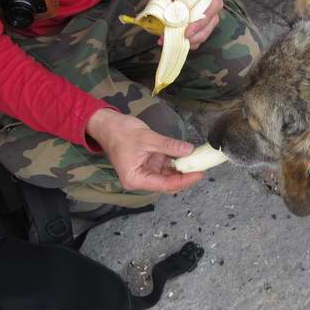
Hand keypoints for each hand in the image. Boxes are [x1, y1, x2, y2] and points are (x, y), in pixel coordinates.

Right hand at [86, 108, 203, 193]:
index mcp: (136, 179)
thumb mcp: (148, 138)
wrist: (107, 124)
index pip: (165, 185)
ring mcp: (145, 171)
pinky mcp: (148, 163)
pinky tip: (188, 156)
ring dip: (182, 169)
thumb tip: (189, 150)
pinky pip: (165, 166)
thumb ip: (169, 146)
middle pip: (168, 183)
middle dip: (185, 176)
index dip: (184, 181)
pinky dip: (176, 161)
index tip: (199, 174)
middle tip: (202, 167)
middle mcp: (140, 179)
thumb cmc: (121, 132)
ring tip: (198, 161)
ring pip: (168, 175)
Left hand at [166, 0, 221, 49]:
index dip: (196, 26)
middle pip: (205, 31)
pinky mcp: (202, 29)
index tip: (186, 33)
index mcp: (213, 2)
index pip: (206, 17)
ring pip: (200, 37)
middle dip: (190, 38)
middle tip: (175, 40)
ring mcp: (209, 23)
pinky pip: (196, 40)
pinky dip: (186, 42)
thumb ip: (177, 1)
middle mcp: (214, 14)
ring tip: (169, 40)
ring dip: (186, 42)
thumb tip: (170, 15)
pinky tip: (175, 42)